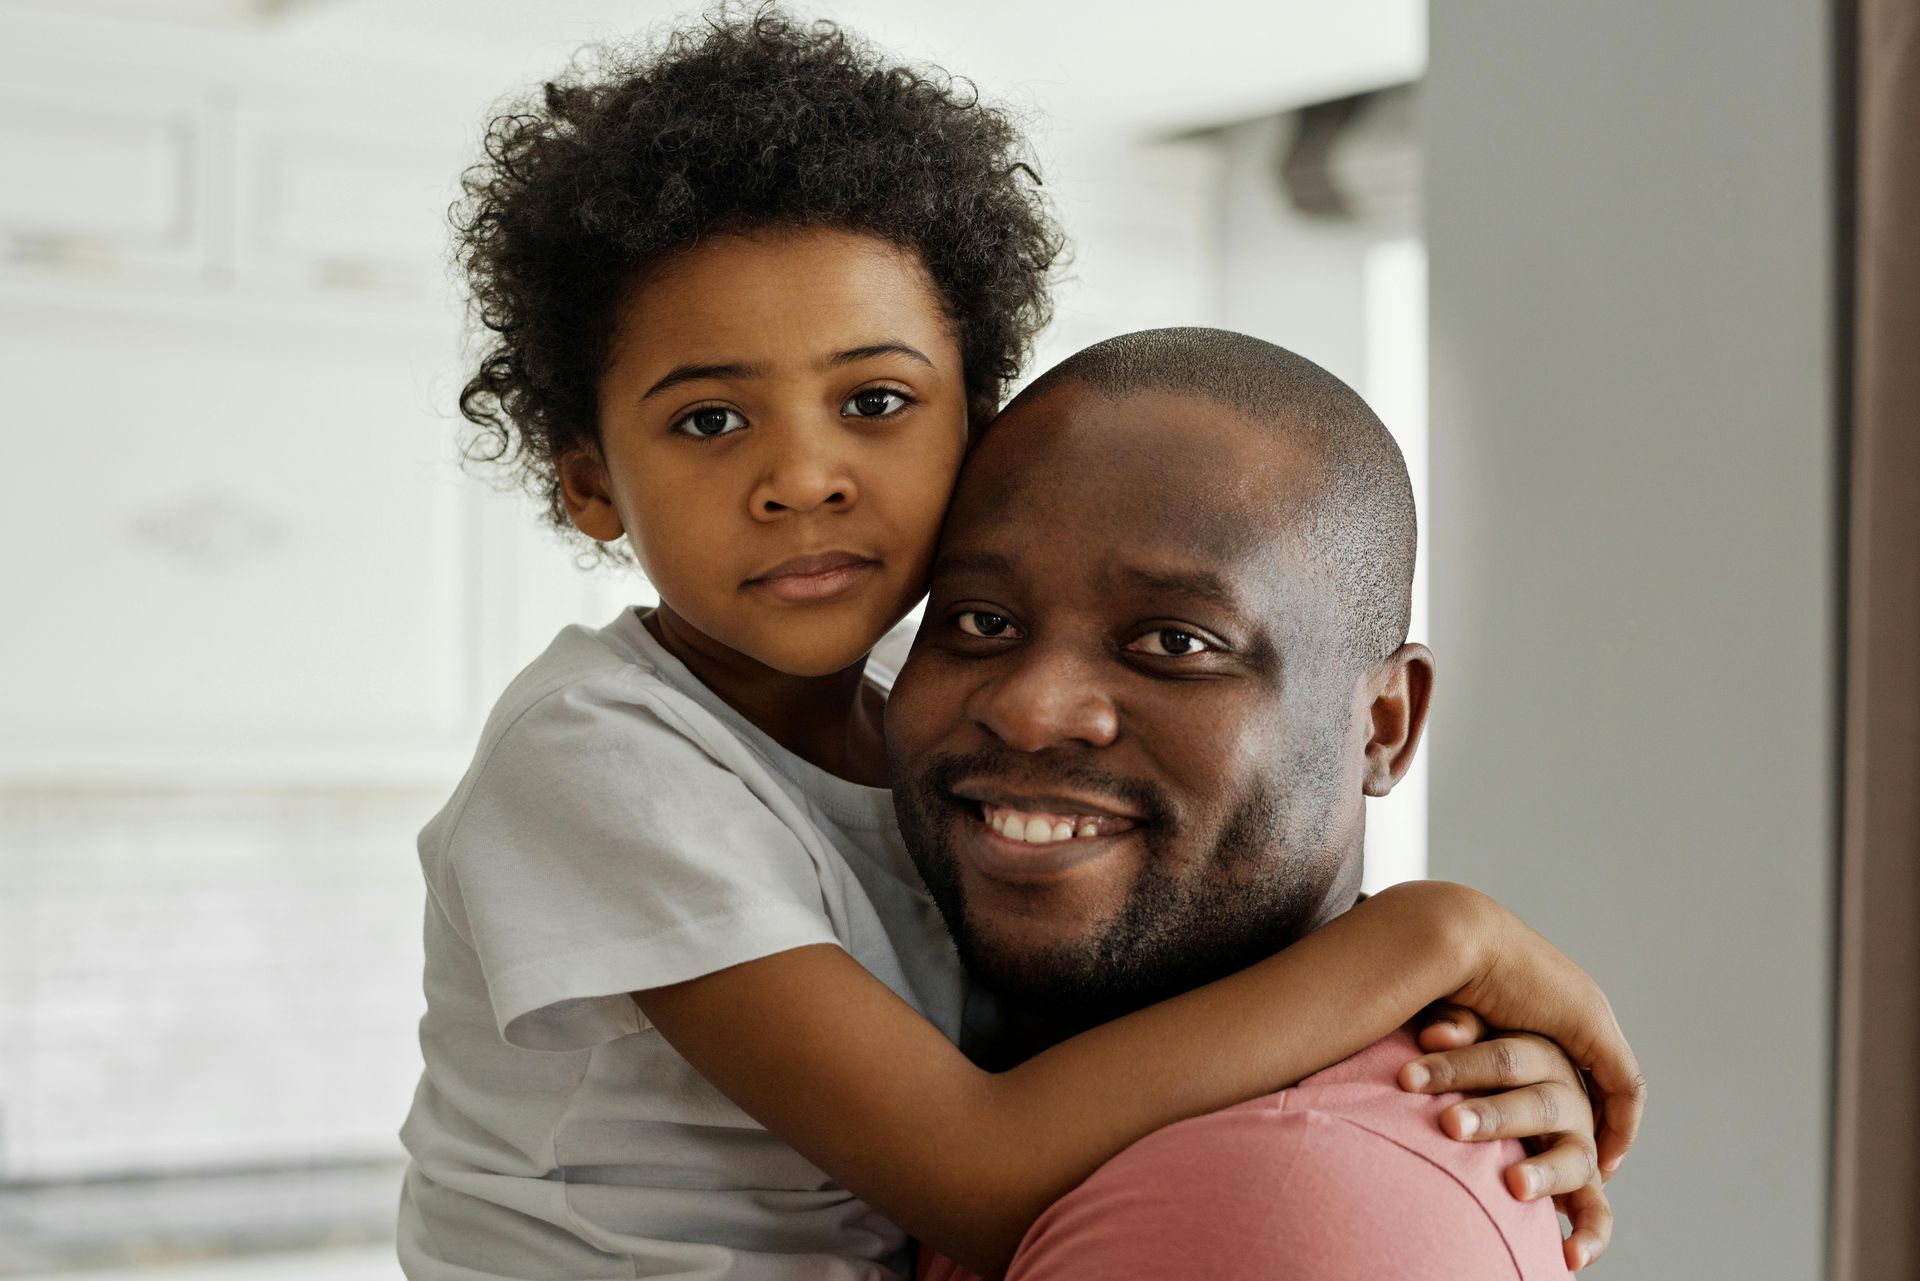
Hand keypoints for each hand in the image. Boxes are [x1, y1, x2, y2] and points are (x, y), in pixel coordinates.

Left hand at [1404, 1006, 1610, 1269]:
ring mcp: (1579, 1141)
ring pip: (1572, 1156)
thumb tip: (1432, 1033)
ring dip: (1543, 1170)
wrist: (1504, 1087)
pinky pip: (1597, 1212)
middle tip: (1450, 1125)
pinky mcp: (1584, 1183)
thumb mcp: (1469, 1030)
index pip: (1502, 1058)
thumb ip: (1455, 1026)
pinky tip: (1568, 1257)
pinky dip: (1589, 1235)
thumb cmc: (1474, 1053)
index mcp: (1540, 1052)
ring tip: (1511, 1183)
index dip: (1457, 1066)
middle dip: (1492, 1116)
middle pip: (1536, 1104)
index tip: (1406, 1078)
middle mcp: (1567, 1096)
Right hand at [1436, 884, 1646, 1178]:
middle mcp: (1574, 1000)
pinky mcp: (1592, 1026)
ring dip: (1611, 1126)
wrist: (1448, 935)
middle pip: (1602, 1069)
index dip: (1573, 1093)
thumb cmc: (1432, 972)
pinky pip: (1623, 1087)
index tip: (1562, 1132)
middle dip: (1600, 1116)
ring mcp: (1587, 1011)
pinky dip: (1619, 1124)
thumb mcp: (1450, 1018)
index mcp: (1544, 994)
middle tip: (1591, 1158)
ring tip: (1599, 1166)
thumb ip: (1456, 1038)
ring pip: (1617, 1081)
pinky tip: (1606, 1156)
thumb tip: (1434, 1057)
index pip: (1575, 1053)